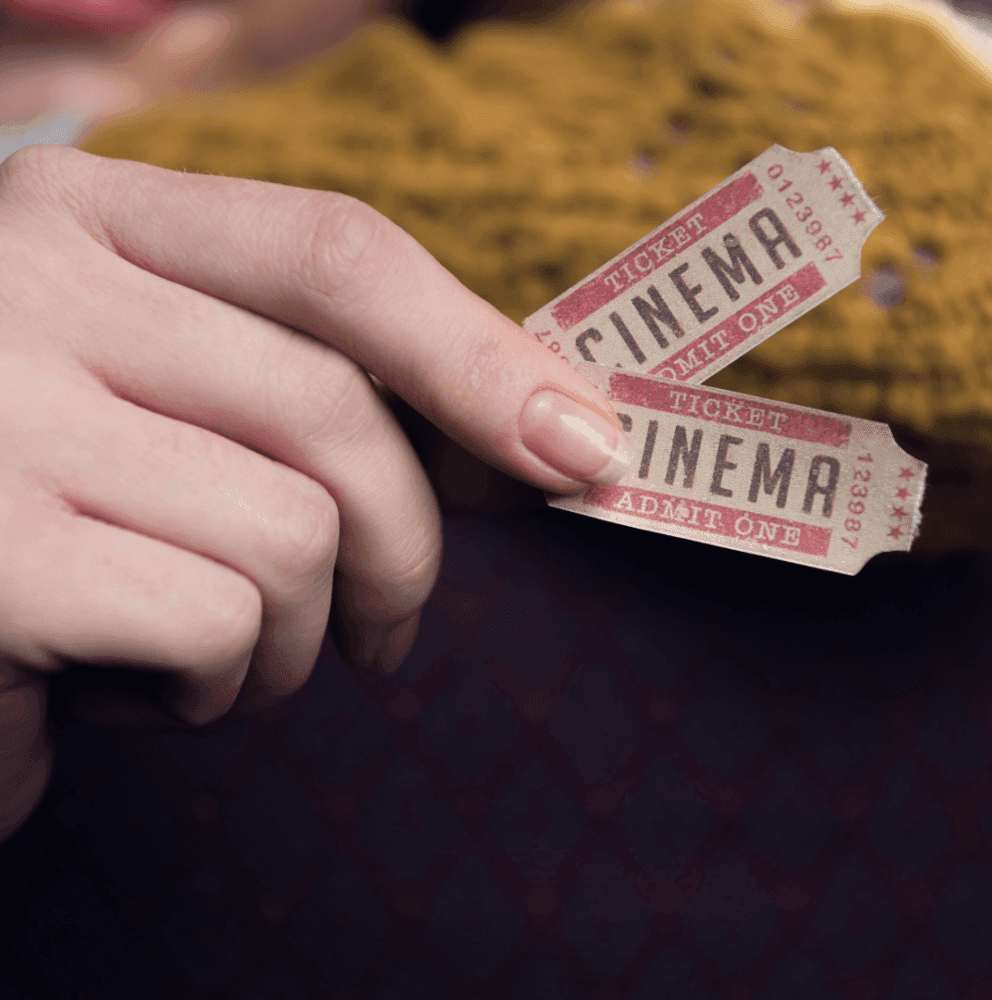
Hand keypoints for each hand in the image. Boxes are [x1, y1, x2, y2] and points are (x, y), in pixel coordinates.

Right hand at [0, 143, 629, 841]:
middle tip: (385, 630)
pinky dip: (208, 690)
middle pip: (336, 410)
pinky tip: (125, 690)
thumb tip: (546, 430)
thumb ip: (334, 406)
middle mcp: (28, 285)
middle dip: (405, 549)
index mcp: (89, 220)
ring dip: (291, 639)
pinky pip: (216, 624)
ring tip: (209, 656)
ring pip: (293, 533)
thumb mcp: (189, 421)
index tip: (583, 448)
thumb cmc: (63, 526)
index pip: (337, 253)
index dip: (480, 357)